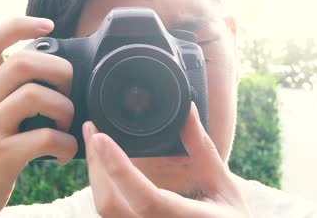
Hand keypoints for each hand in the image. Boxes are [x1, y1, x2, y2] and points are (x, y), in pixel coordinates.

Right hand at [0, 17, 76, 217]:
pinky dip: (65, 145)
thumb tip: (46, 78)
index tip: (47, 24)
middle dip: (59, 70)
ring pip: (37, 95)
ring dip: (65, 109)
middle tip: (67, 91)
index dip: (18, 24)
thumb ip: (3, 95)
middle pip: (23, 61)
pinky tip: (63, 154)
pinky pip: (45, 137)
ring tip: (66, 126)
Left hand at [82, 105, 250, 217]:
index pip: (146, 198)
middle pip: (111, 204)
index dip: (119, 168)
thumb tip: (188, 109)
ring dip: (96, 175)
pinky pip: (110, 214)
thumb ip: (202, 148)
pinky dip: (102, 187)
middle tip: (92, 130)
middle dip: (96, 165)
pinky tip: (103, 167)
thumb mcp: (224, 185)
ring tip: (95, 144)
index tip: (101, 137)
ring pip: (106, 210)